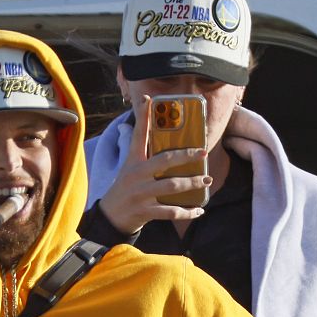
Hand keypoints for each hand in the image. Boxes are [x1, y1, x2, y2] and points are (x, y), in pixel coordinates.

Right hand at [94, 95, 212, 234]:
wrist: (110, 217)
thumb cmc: (125, 189)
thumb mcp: (129, 168)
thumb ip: (143, 153)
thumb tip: (154, 134)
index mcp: (133, 161)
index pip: (138, 135)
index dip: (143, 116)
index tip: (148, 99)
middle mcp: (137, 175)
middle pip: (165, 161)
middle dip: (186, 156)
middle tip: (203, 152)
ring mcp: (141, 194)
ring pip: (172, 186)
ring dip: (192, 183)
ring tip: (206, 179)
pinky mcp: (146, 211)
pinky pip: (171, 211)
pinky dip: (187, 212)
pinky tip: (199, 210)